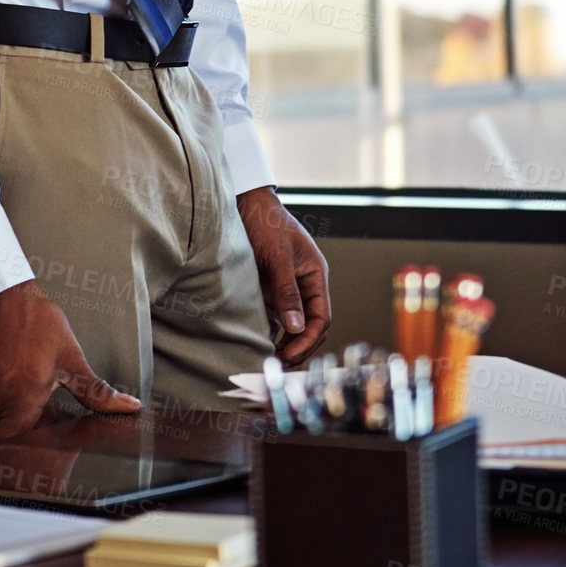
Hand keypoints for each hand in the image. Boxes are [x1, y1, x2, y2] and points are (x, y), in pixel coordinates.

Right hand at [0, 280, 140, 440]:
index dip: (24, 458)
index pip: (14, 453)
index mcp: (19, 404)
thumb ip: (95, 392)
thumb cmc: (33, 321)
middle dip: (13, 440)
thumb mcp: (69, 357)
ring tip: (12, 405)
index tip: (33, 450)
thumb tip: (128, 406)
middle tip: (28, 420)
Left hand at [236, 186, 330, 366]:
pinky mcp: (268, 288)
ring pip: (291, 323)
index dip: (307, 339)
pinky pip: (273, 315)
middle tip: (278, 364)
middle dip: (297, 346)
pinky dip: (268, 330)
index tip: (289, 355)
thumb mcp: (278, 256)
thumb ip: (287, 291)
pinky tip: (257, 341)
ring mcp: (286, 287)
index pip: (320, 317)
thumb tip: (296, 327)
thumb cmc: (266, 223)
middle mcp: (304, 284)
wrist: (244, 203)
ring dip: (283, 341)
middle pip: (308, 325)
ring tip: (267, 358)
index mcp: (315, 275)